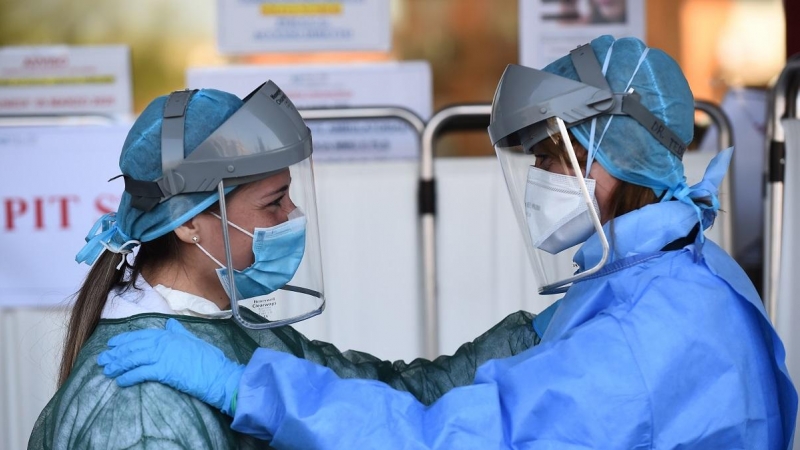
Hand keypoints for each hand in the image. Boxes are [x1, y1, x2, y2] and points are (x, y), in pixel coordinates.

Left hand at [97, 318, 244, 414]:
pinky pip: (140, 373)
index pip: (141, 335)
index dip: (124, 340)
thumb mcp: (193, 340)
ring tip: (108, 371)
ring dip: (118, 365)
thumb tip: (170, 323)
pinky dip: (128, 377)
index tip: (112, 344)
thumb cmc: (208, 359)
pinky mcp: (163, 370)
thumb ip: (179, 331)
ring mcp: (163, 355)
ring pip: (133, 359)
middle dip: (116, 353)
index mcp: (169, 334)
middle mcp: (164, 342)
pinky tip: (120, 381)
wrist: (218, 373)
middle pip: (133, 347)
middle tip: (102, 360)